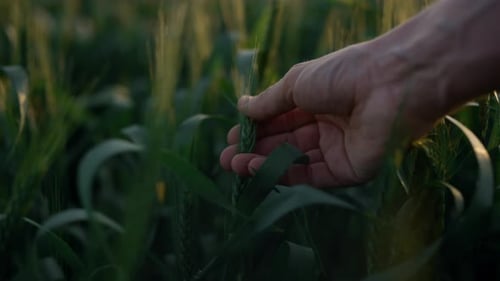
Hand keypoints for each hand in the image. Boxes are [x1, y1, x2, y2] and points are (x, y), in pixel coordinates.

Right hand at [220, 43, 435, 187]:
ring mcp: (337, 150)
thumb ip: (269, 101)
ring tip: (234, 165)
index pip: (280, 120)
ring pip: (294, 163)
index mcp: (316, 102)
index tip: (231, 137)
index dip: (256, 130)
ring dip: (263, 165)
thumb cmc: (342, 73)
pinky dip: (283, 175)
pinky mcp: (349, 170)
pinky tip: (258, 169)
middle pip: (284, 144)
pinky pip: (311, 176)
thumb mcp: (296, 83)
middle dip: (254, 151)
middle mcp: (326, 127)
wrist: (390, 83)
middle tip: (226, 159)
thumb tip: (242, 106)